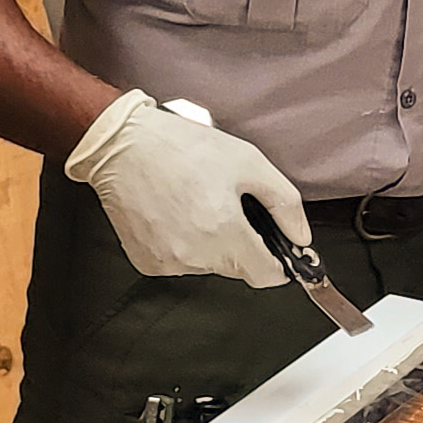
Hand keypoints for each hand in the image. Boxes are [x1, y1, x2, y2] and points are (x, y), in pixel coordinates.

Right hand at [66, 91, 308, 288]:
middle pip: (238, 269)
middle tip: (226, 206)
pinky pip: (179, 262)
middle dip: (241, 244)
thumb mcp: (247, 161)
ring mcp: (169, 262)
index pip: (267, 276)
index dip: (279, 263)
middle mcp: (196, 255)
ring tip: (195, 204)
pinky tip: (173, 214)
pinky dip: (182, 244)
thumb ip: (284, 202)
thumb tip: (302, 236)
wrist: (121, 146)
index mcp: (225, 232)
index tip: (278, 250)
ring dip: (210, 244)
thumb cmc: (180, 147)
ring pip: (208, 266)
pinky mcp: (147, 262)